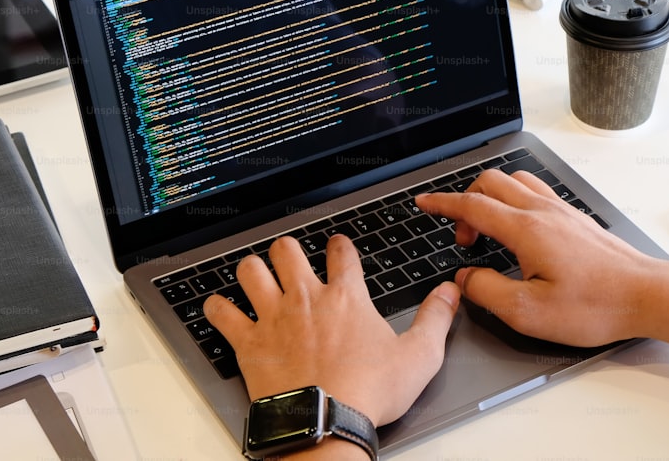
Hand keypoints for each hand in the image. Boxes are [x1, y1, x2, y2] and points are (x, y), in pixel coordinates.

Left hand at [203, 234, 459, 426]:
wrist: (325, 424)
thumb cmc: (368, 393)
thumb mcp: (419, 356)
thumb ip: (435, 319)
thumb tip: (450, 293)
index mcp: (346, 297)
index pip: (341, 251)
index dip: (339, 245)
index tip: (338, 247)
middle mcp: (306, 299)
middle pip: (287, 251)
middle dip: (288, 250)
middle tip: (291, 259)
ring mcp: (273, 318)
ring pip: (251, 271)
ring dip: (253, 270)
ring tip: (257, 275)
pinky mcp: (249, 343)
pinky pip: (222, 313)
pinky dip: (218, 308)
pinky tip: (220, 308)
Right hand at [417, 169, 667, 346]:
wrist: (646, 295)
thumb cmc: (596, 305)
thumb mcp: (529, 312)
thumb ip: (487, 291)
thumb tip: (466, 278)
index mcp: (527, 229)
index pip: (473, 206)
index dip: (443, 203)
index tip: (425, 202)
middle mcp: (544, 212)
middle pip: (492, 183)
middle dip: (466, 203)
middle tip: (463, 238)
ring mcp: (562, 212)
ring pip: (516, 182)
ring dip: (492, 198)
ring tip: (488, 232)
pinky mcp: (576, 219)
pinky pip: (537, 193)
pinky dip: (515, 202)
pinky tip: (520, 232)